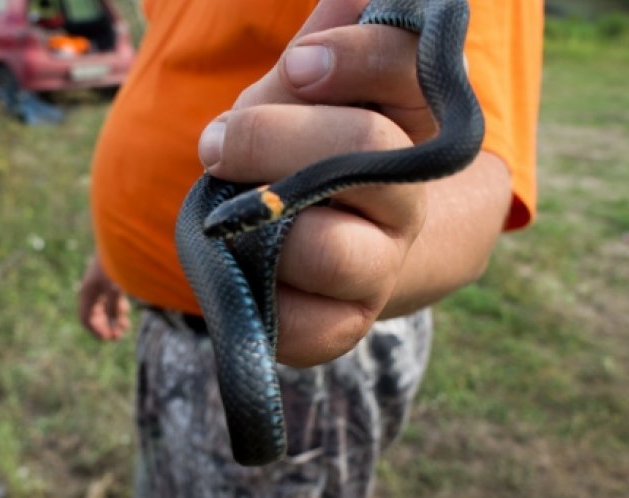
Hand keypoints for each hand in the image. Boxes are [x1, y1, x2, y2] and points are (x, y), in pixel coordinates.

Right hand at [78, 254, 130, 340]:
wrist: (120, 241)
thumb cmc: (116, 263)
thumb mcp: (115, 287)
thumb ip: (113, 307)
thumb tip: (112, 325)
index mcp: (88, 292)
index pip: (85, 318)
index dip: (96, 331)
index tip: (109, 339)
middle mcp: (91, 290)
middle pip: (95, 315)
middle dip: (106, 326)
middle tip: (120, 335)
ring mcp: (99, 284)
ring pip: (103, 307)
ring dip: (112, 318)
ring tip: (125, 325)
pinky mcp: (108, 279)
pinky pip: (109, 298)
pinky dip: (116, 307)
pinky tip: (125, 310)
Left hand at [198, 0, 511, 367]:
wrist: (339, 244)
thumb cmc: (314, 149)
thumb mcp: (317, 87)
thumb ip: (332, 39)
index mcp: (413, 123)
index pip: (402, 67)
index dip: (350, 57)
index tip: (295, 65)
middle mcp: (410, 198)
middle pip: (364, 152)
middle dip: (270, 136)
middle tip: (216, 142)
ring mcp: (382, 267)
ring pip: (332, 249)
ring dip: (263, 224)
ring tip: (232, 215)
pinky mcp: (345, 327)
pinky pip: (302, 326)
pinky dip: (259, 299)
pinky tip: (248, 272)